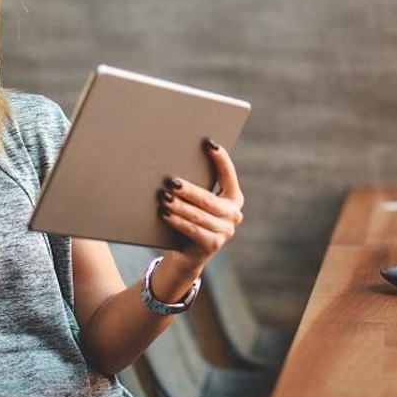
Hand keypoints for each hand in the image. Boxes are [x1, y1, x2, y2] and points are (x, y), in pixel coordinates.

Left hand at [158, 139, 244, 274]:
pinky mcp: (213, 245)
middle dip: (187, 189)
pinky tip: (165, 214)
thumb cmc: (189, 218)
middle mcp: (234, 214)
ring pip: (198, 215)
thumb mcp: (195, 201)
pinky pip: (192, 230)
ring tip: (163, 197)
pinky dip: (177, 221)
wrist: (185, 253)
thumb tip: (175, 162)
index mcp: (234, 197)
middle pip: (208, 199)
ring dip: (179, 206)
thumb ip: (195, 185)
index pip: (228, 175)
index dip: (220, 159)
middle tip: (170, 181)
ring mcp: (226, 231)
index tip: (208, 143)